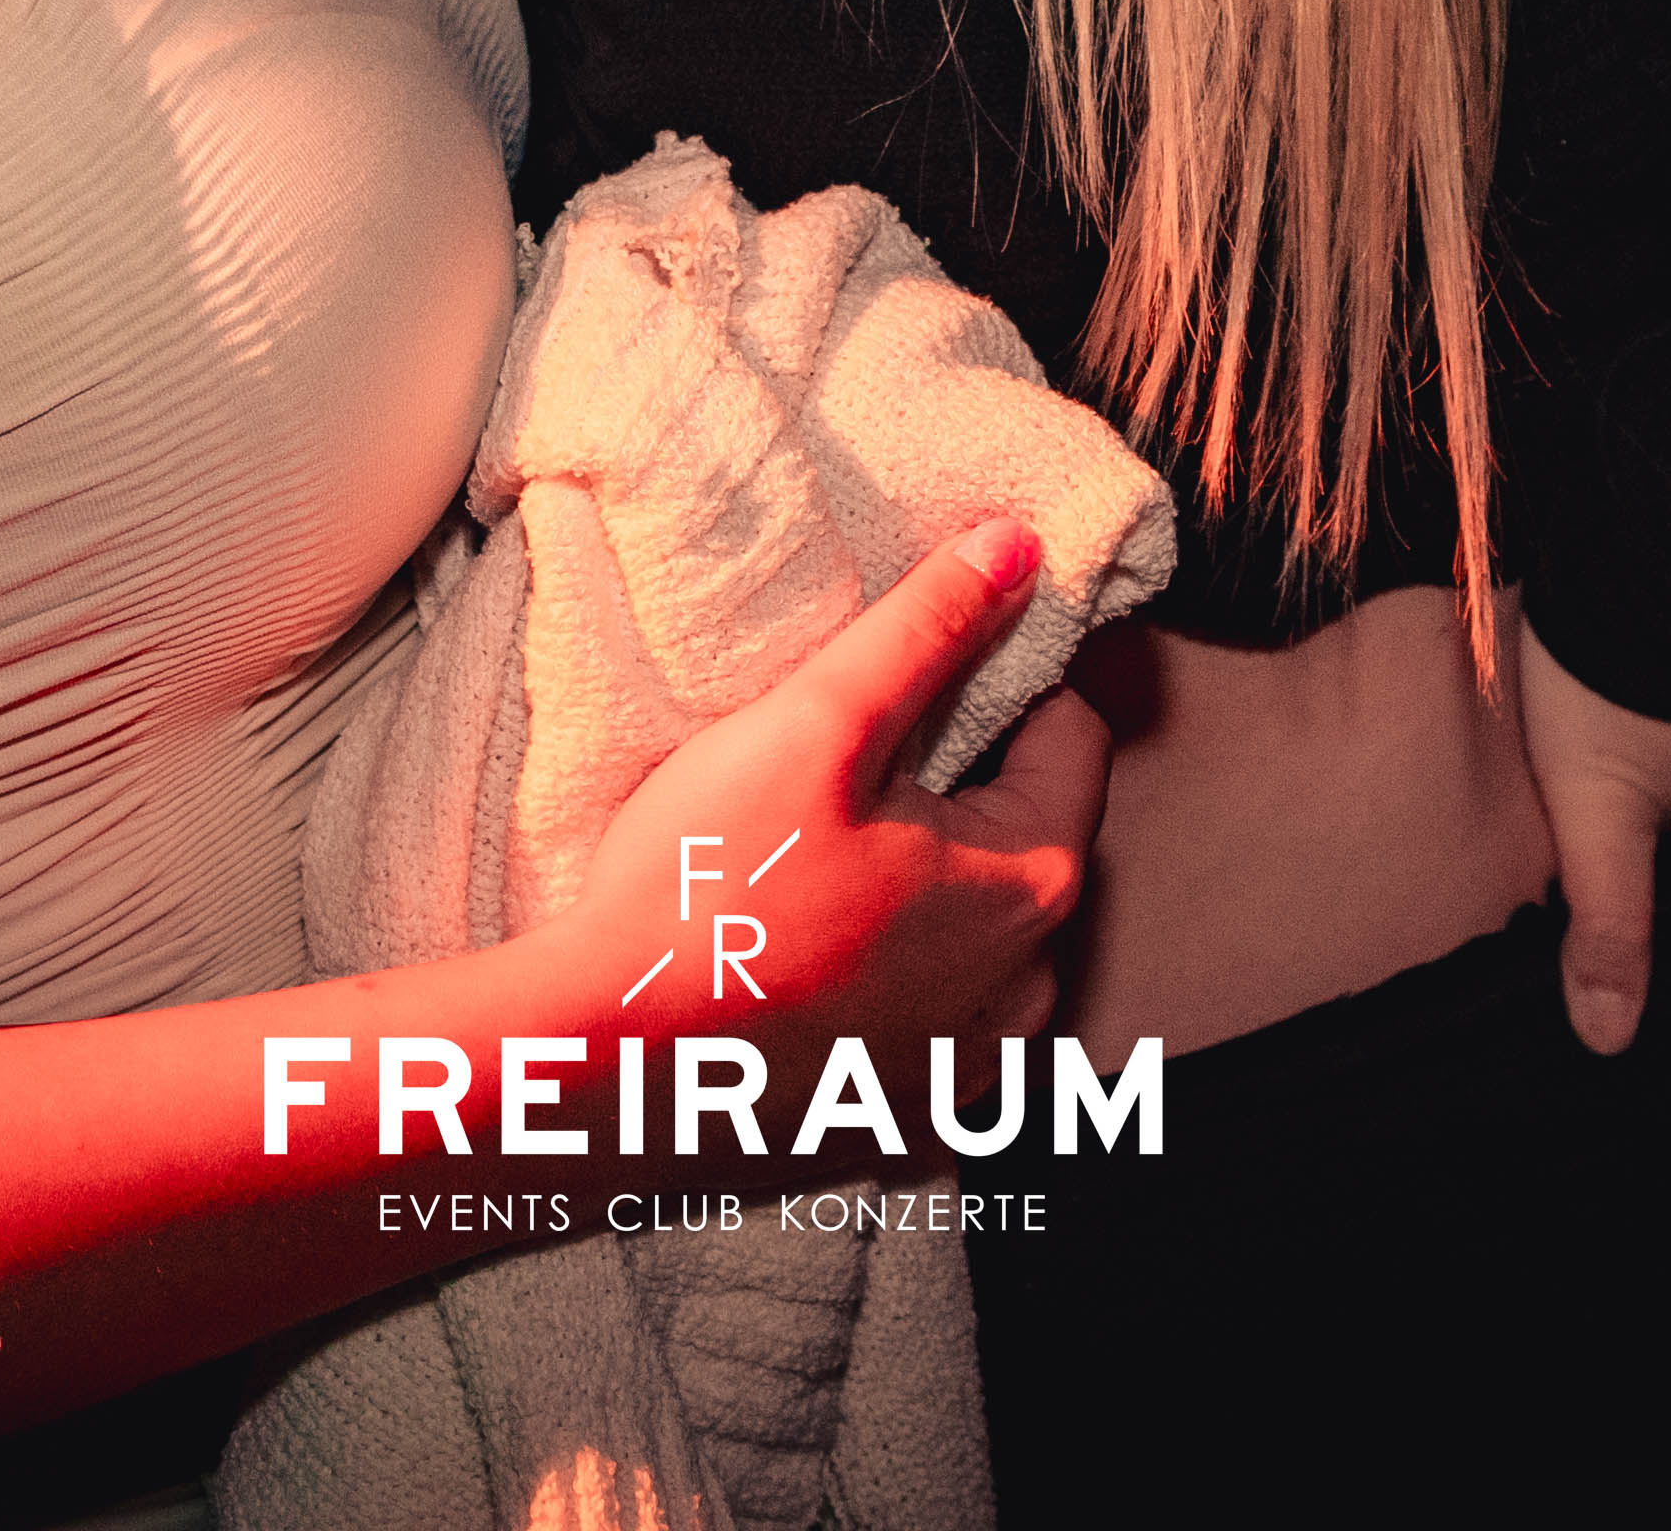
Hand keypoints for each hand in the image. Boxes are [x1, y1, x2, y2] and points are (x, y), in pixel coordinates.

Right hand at [563, 519, 1103, 1071]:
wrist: (598, 1061)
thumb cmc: (710, 887)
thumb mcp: (819, 722)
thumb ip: (926, 628)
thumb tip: (1017, 545)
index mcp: (1031, 885)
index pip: (1072, 739)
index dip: (1004, 681)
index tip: (919, 672)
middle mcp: (1024, 991)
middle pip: (1024, 840)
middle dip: (959, 789)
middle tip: (847, 761)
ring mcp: (961, 1072)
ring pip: (975, 939)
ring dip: (924, 895)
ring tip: (816, 860)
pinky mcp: (895, 1124)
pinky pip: (921, 1028)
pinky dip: (883, 988)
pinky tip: (803, 959)